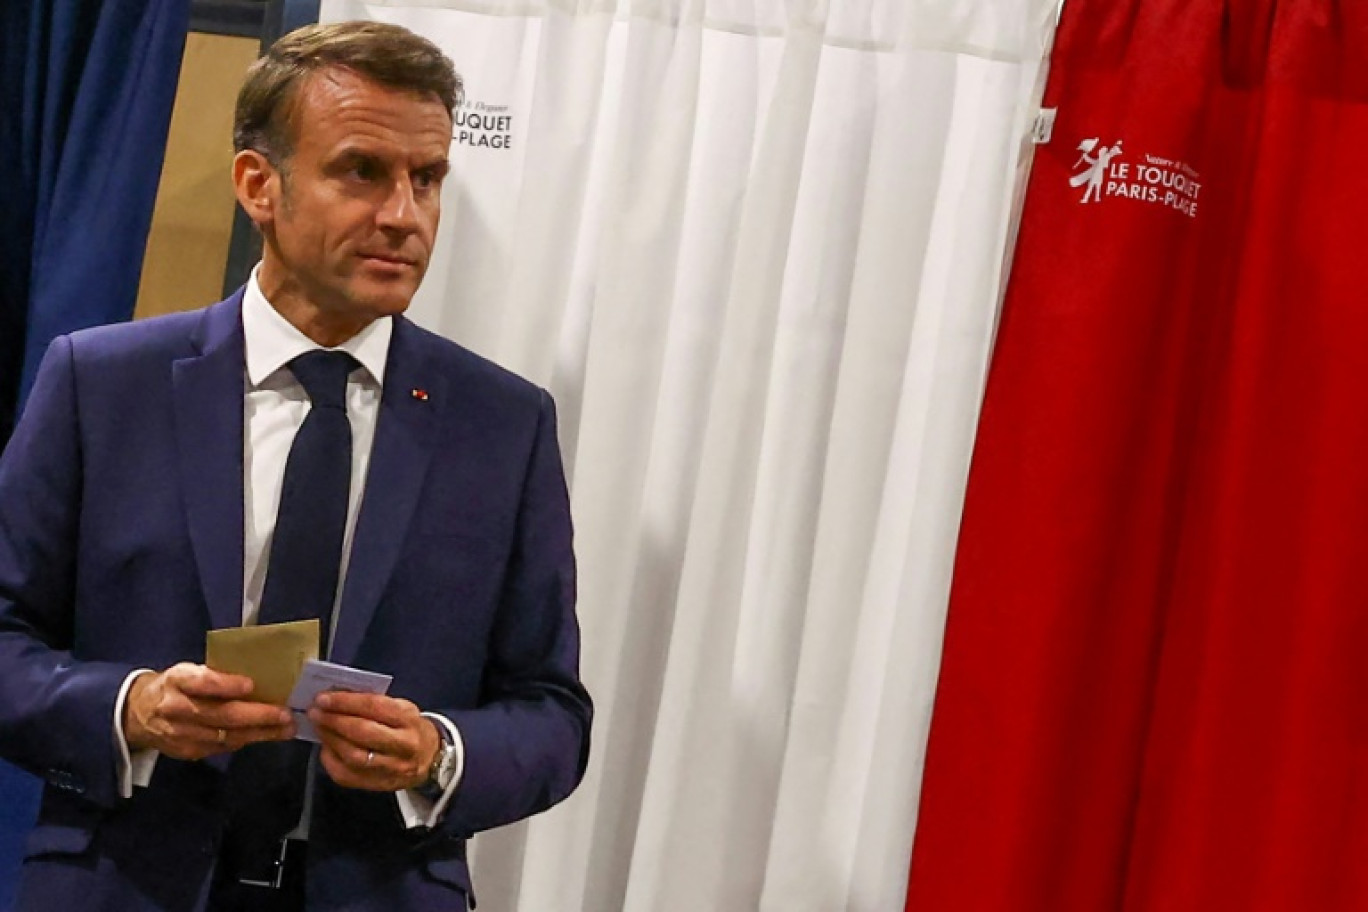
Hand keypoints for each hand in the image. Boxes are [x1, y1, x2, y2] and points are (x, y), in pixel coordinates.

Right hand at [124, 663, 294, 758]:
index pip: (202, 682)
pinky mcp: (186, 752)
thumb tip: (259, 678)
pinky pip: (221, 747)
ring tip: (285, 729)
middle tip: (285, 714)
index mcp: (177, 680)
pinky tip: (265, 736)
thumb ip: (215, 675)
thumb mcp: (187, 672)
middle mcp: (177, 708)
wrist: (136, 714)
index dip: (226, 685)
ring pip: (226, 736)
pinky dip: (245, 740)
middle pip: (221, 715)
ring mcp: (181, 734)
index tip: (251, 685)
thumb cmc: (174, 686)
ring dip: (260, 733)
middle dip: (258, 716)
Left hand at [308, 691, 439, 792]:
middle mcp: (403, 745)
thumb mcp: (402, 708)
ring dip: (330, 740)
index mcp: (409, 719)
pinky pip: (348, 776)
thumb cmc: (409, 727)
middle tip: (315, 712)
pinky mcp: (380, 785)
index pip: (374, 707)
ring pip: (354, 756)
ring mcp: (392, 768)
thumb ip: (375, 702)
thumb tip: (337, 697)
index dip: (345, 702)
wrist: (430, 758)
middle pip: (363, 733)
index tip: (323, 698)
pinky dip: (331, 760)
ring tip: (318, 727)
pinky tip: (325, 747)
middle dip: (334, 721)